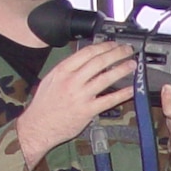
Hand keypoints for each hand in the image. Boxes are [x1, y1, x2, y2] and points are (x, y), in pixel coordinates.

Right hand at [14, 41, 135, 164]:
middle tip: (127, 50)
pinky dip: (122, 94)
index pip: (87, 52)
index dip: (104, 46)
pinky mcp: (87, 111)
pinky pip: (108, 100)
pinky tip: (130, 89)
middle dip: (116, 53)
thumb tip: (84, 60)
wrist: (38, 126)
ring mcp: (80, 96)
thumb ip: (68, 69)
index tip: (113, 44)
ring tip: (132, 65)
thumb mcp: (51, 79)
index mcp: (63, 70)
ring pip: (106, 78)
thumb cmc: (44, 104)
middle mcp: (72, 81)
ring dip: (121, 69)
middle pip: (99, 62)